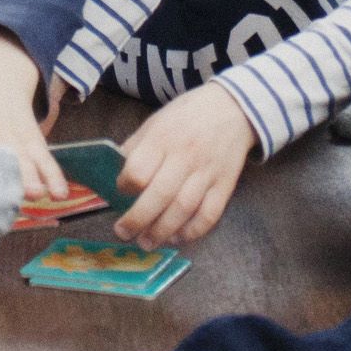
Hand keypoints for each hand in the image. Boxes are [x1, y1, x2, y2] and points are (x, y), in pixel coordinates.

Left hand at [113, 82, 258, 245]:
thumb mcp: (156, 122)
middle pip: (159, 195)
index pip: (139, 170)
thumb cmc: (187, 116)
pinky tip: (177, 238)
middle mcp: (185, 156)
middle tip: (123, 233)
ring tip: (146, 242)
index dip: (125, 186)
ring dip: (162, 231)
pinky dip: (192, 231)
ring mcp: (207, 172)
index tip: (121, 191)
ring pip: (183, 209)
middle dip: (137, 220)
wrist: (232, 108)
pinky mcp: (225, 185)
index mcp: (163, 137)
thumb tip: (118, 179)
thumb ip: (136, 148)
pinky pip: (209, 215)